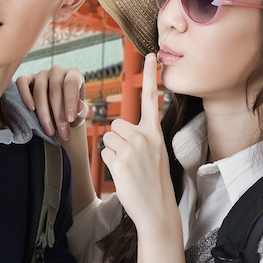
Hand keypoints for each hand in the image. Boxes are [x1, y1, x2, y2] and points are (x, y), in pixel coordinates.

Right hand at [16, 64, 85, 139]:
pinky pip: (22, 83)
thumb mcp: (80, 112)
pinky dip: (25, 95)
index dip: (70, 101)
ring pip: (39, 90)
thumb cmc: (70, 110)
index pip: (71, 83)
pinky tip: (31, 109)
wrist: (57, 110)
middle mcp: (57, 71)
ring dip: (43, 113)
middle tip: (62, 133)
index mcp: (73, 74)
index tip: (70, 119)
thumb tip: (80, 107)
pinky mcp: (27, 78)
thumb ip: (82, 110)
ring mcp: (41, 74)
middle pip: (55, 90)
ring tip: (49, 130)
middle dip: (58, 115)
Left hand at [98, 54, 174, 235]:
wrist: (157, 210)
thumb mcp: (156, 153)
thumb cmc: (154, 183)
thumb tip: (117, 131)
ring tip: (128, 167)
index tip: (151, 53)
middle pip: (117, 124)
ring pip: (108, 137)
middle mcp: (145, 137)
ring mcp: (132, 148)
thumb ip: (141, 137)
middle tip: (130, 159)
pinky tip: (123, 175)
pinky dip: (109, 164)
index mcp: (156, 132)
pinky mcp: (120, 161)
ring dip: (113, 151)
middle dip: (117, 139)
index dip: (150, 75)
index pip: (152, 98)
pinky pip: (104, 153)